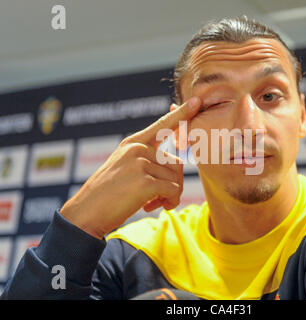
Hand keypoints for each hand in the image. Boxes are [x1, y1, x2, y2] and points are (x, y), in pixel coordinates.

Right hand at [59, 97, 200, 238]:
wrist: (85, 213)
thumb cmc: (107, 194)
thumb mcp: (123, 166)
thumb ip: (146, 159)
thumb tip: (178, 162)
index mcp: (133, 142)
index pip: (163, 125)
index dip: (182, 114)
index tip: (197, 101)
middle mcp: (137, 148)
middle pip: (176, 163)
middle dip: (173, 183)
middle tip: (159, 197)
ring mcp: (140, 163)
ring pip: (176, 179)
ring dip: (170, 195)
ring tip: (151, 203)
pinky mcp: (145, 182)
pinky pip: (173, 191)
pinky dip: (169, 202)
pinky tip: (151, 207)